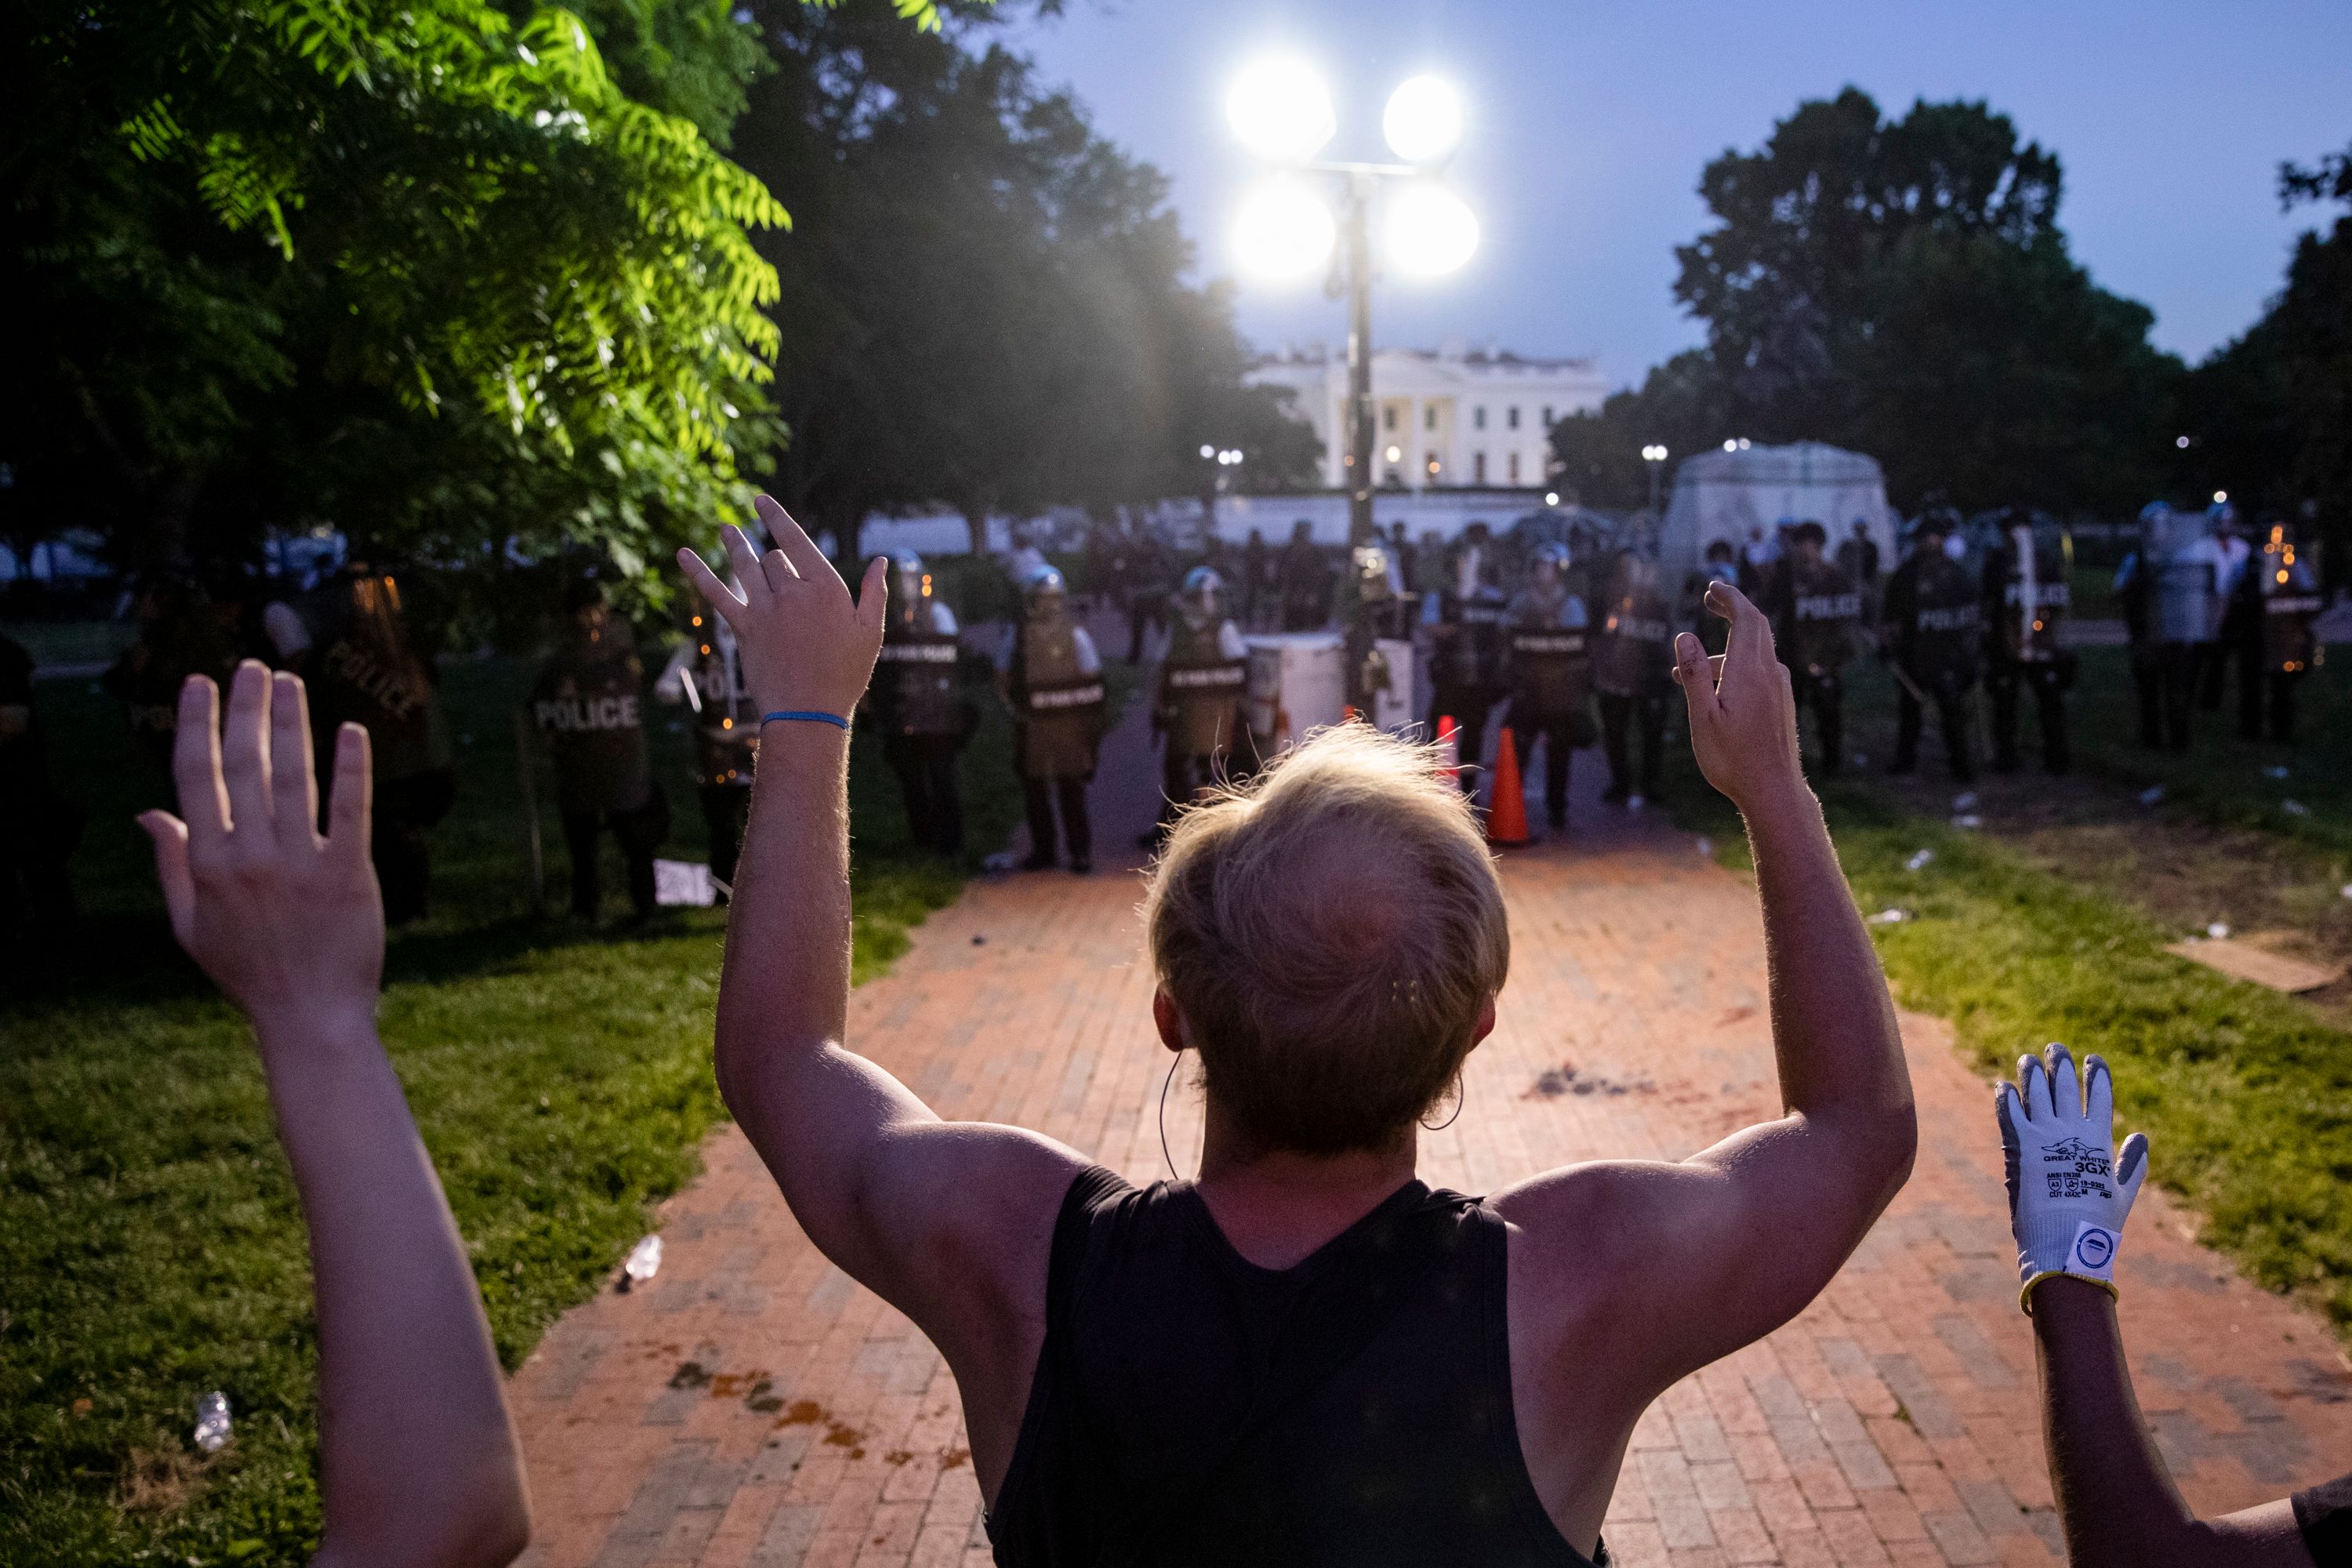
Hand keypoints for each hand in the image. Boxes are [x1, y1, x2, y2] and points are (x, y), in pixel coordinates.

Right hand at [140, 663, 384, 1041]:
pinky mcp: (348, 874)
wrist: (310, 1017)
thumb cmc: (248, 972)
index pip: (196, 777)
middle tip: (254, 666)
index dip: (198, 724)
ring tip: (292, 682)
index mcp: (208, 865)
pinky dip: (351, 768)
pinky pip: (350, 810)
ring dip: (291, 724)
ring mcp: (300, 863)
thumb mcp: (191, 925)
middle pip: (244, 765)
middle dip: (246, 709)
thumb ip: (171, 865)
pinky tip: (352, 730)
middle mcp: (250, 856)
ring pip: (293, 778)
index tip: (202, 683)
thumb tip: (149, 812)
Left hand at [677, 495, 885, 720]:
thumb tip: (881, 560)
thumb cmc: (845, 674)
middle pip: (774, 559)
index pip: (796, 541)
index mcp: (826, 588)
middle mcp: (793, 592)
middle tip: (779, 575)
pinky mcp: (743, 628)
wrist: (808, 712)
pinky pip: (716, 593)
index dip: (775, 517)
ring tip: (726, 529)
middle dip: (774, 561)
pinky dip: (697, 572)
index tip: (760, 500)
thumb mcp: (870, 632)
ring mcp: (765, 609)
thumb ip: (874, 592)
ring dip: (734, 545)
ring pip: (745, 566)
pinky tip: (681, 554)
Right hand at [1672, 580, 1803, 812]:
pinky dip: (1736, 666)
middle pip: (1756, 626)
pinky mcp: (1781, 703)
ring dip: (1725, 649)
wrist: (1774, 790)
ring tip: (1688, 671)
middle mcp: (1769, 673)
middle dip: (1734, 609)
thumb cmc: (1733, 759)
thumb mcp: (1702, 718)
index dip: (1731, 597)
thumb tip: (1685, 635)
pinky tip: (1716, 691)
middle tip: (1711, 599)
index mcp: (1749, 671)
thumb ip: (1693, 674)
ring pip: (1754, 652)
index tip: (1713, 587)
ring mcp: (1779, 688)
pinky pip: (1759, 671)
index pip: (1747, 618)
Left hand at [1997, 1043, 2147, 1304]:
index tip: (2094, 1059)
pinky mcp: (2018, 1146)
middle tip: (2055, 1049)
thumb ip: (2132, 1164)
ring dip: (2032, 1075)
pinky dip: (2005, 1098)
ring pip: (2036, 1094)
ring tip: (2028, 1060)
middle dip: (2060, 1065)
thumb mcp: (2122, 1194)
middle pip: (2064, 1088)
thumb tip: (2141, 1137)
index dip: (2097, 1076)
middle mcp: (2071, 1132)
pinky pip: (2009, 1114)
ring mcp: (2044, 1136)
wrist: (2066, 1242)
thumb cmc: (2097, 1223)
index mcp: (2099, 1140)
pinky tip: (2003, 1086)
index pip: (2100, 1098)